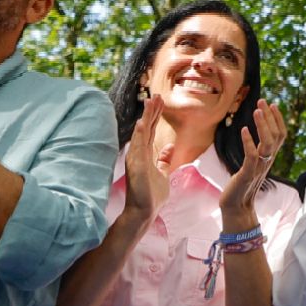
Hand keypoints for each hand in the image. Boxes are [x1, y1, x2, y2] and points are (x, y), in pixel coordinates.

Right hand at [123, 94, 173, 217]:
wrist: (145, 210)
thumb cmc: (152, 194)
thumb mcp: (163, 173)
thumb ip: (164, 160)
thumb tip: (169, 148)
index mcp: (146, 154)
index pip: (151, 130)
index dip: (156, 116)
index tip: (160, 102)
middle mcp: (139, 153)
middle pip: (146, 128)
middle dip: (152, 111)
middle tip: (157, 95)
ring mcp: (136, 158)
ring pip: (141, 133)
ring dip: (146, 117)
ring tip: (150, 101)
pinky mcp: (136, 166)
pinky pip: (137, 147)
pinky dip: (139, 134)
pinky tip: (140, 122)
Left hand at [221, 98, 286, 225]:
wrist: (237, 206)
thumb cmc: (241, 185)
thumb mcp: (252, 165)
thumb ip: (256, 153)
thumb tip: (253, 138)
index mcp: (269, 158)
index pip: (280, 135)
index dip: (278, 119)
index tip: (272, 104)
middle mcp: (267, 161)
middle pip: (276, 136)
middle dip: (270, 117)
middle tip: (262, 101)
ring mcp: (259, 167)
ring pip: (267, 143)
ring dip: (262, 125)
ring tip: (256, 111)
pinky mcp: (247, 174)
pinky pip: (252, 156)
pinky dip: (249, 142)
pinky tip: (244, 130)